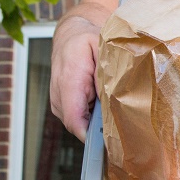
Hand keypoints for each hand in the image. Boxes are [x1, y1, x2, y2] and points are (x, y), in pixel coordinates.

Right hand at [50, 15, 102, 141]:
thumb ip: (105, 73)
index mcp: (69, 80)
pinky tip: (104, 106)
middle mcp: (58, 94)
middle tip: (122, 126)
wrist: (70, 36)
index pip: (75, 119)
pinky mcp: (61, 104)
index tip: (109, 143)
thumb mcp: (102, 48)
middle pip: (78, 125)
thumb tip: (112, 98)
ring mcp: (58, 101)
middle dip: (99, 129)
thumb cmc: (87, 41)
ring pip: (79, 124)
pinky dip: (92, 116)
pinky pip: (79, 118)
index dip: (91, 136)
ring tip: (113, 110)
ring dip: (96, 122)